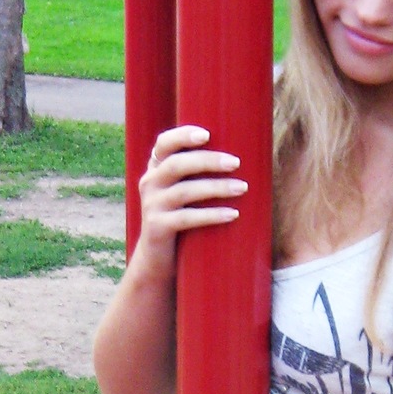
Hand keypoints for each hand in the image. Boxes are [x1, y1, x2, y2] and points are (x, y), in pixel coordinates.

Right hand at [136, 124, 246, 279]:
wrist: (158, 259)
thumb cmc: (182, 218)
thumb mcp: (184, 191)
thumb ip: (198, 173)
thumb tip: (243, 154)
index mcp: (156, 168)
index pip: (164, 144)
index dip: (182, 136)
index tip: (207, 134)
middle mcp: (149, 183)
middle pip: (177, 165)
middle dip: (207, 161)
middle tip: (236, 163)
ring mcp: (151, 205)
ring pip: (184, 191)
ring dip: (216, 188)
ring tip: (243, 187)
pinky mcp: (157, 228)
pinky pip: (186, 218)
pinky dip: (211, 215)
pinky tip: (233, 214)